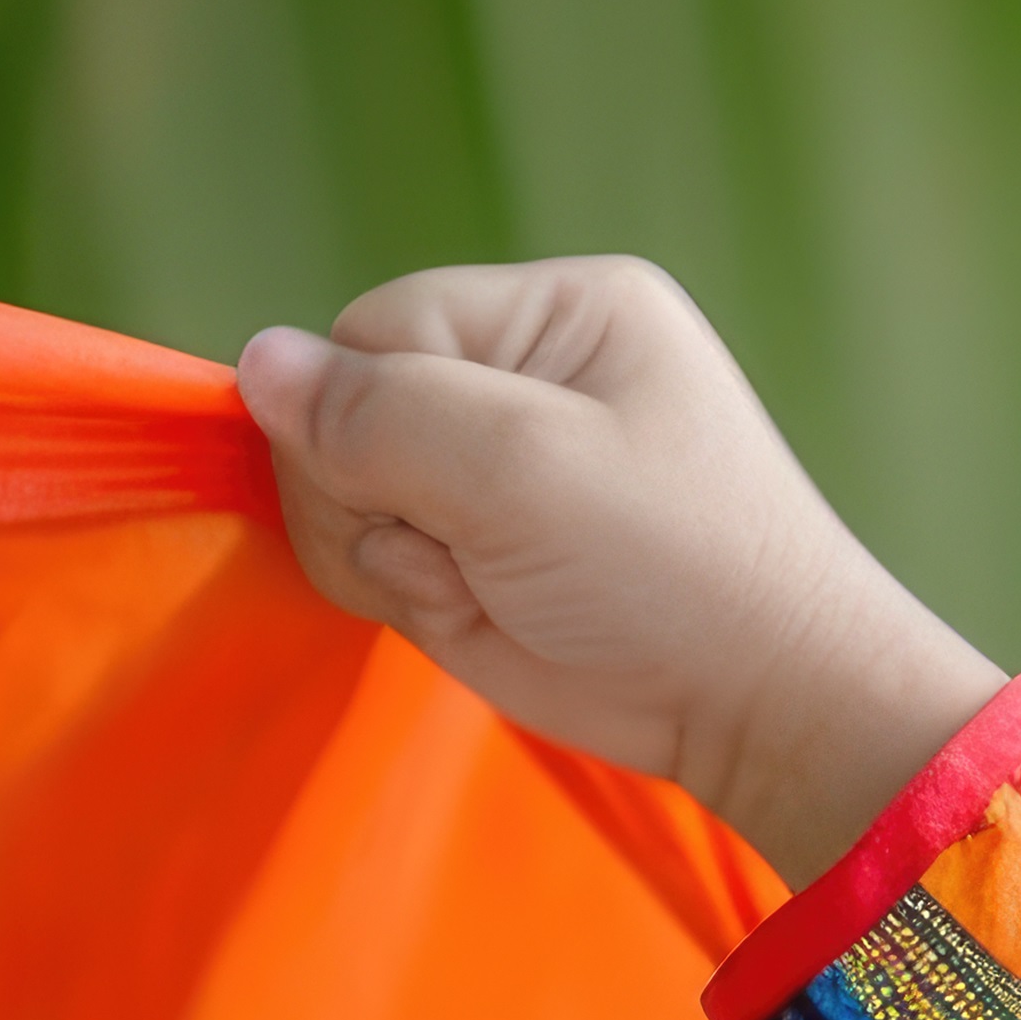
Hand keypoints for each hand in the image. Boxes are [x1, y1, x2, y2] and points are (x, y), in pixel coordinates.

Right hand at [238, 259, 1006, 878]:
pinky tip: (476, 610)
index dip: (364, 413)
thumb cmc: (673, 569)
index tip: (442, 487)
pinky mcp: (474, 548)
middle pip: (341, 407)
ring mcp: (492, 467)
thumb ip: (377, 410)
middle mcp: (522, 373)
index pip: (373, 327)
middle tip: (477, 550)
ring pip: (337, 487)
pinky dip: (402, 592)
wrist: (764, 710)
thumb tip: (255, 362)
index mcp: (559, 309)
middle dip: (377, 493)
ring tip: (487, 584)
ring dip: (388, 551)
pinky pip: (366, 552)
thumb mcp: (522, 465)